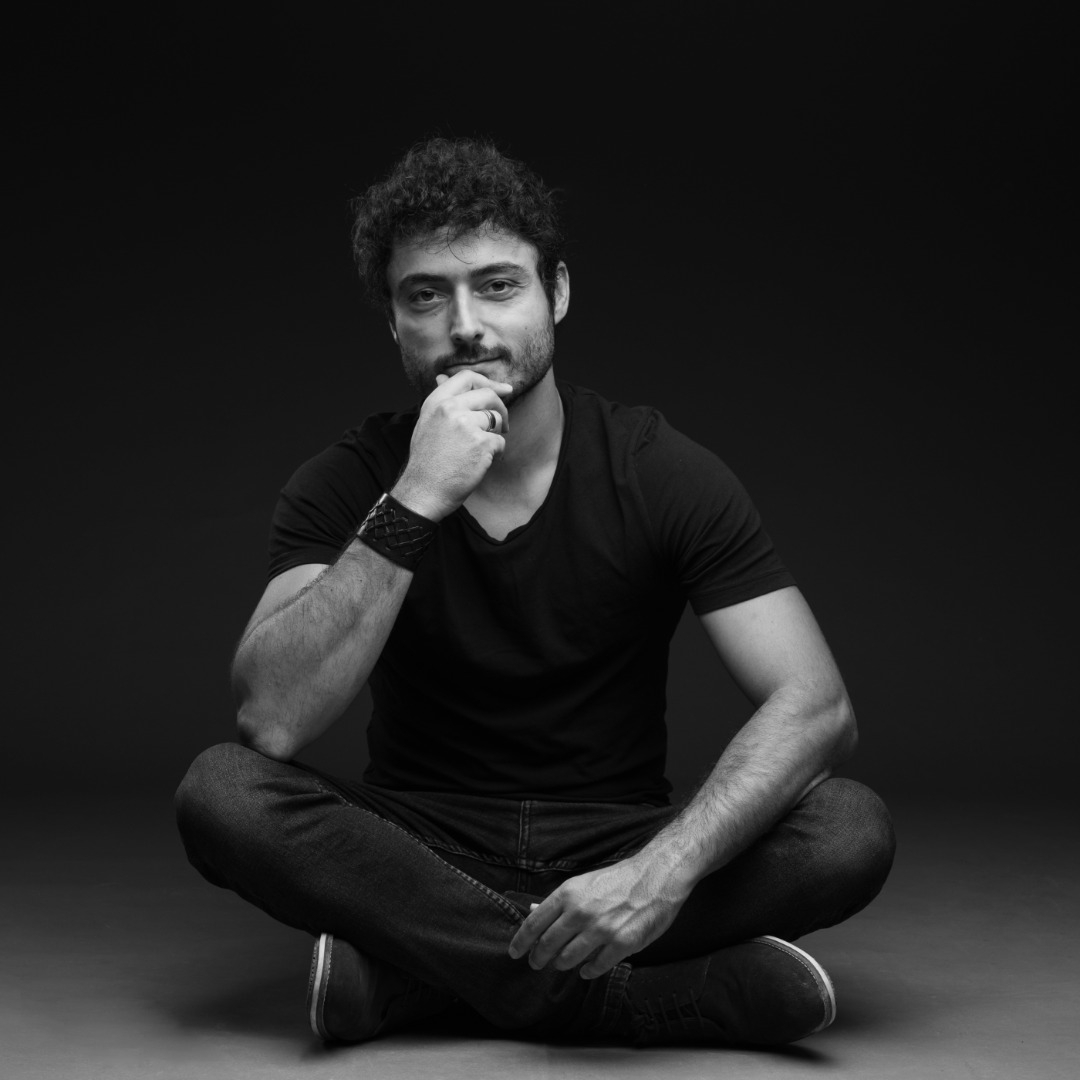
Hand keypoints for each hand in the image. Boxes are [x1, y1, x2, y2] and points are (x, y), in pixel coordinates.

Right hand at [392, 370, 511, 520]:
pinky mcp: (480, 443)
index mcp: (436, 402)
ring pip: (496, 419)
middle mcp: (450, 408)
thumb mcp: (426, 423)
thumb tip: (442, 376)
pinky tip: (482, 462)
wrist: (423, 491)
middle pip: (488, 395)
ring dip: (497, 434)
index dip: (488, 382)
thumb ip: (441, 401)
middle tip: (504, 424)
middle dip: (501, 408)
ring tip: (484, 449)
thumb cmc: (426, 461)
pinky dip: (496, 453)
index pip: (466, 377)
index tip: (504, 389)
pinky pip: (500, 441)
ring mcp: (466, 425)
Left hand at [507, 856, 687, 978]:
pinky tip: (586, 969)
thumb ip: (559, 902)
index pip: (534, 923)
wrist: (655, 876)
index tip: (514, 953)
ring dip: (562, 965)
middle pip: (547, 945)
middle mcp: (581, 912)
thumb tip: (532, 912)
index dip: (521, 942)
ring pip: (569, 959)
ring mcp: (601, 929)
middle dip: (539, 958)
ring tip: (563, 964)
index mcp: (568, 894)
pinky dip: (588, 971)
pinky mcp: (622, 943)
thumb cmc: (617, 879)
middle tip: (537, 963)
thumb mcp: (583, 883)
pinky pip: (596, 967)